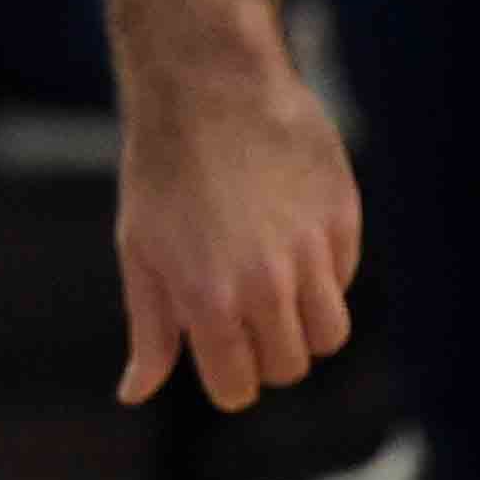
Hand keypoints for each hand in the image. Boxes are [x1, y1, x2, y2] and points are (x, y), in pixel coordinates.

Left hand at [113, 29, 361, 409]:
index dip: (228, 378)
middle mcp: (266, 285)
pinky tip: (288, 234)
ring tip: (271, 281)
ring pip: (330, 335)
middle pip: (290, 366)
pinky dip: (323, 274)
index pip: (239, 388)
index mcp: (209, 300)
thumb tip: (134, 393)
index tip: (219, 351)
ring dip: (303, 322)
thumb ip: (149, 330)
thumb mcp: (139, 252)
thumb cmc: (162, 171)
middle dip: (264, 351)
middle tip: (239, 309)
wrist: (207, 86)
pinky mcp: (344, 220)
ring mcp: (311, 253)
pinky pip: (345, 279)